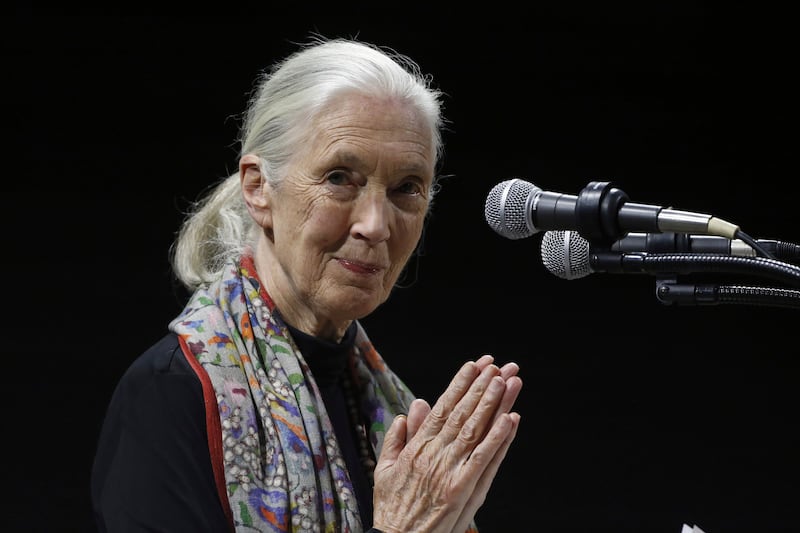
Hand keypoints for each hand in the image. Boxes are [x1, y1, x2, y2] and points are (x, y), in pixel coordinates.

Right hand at [372, 355, 521, 532]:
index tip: (475, 365)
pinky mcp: (463, 490)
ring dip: (493, 403)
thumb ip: (398, 438)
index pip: (443, 407)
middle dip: (482, 386)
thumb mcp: (385, 468)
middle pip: (463, 413)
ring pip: (476, 430)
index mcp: (417, 447)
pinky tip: (511, 419)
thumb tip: (409, 411)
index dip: (460, 384)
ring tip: (508, 381)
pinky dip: (498, 438)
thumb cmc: (392, 508)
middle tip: (499, 366)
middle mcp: (434, 454)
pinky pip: (484, 459)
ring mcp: (450, 471)